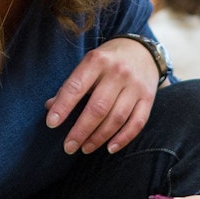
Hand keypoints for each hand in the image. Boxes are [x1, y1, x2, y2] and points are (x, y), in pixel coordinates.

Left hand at [45, 37, 158, 153]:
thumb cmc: (107, 61)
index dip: (63, 106)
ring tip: (85, 148)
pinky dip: (123, 138)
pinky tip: (110, 148)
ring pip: (116, 118)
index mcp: (97, 61)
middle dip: (81, 131)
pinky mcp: (149, 97)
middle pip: (98, 108)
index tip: (51, 124)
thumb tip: (50, 107)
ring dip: (99, 137)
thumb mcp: (88, 64)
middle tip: (68, 146)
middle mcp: (118, 72)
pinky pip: (137, 123)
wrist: (142, 50)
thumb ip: (71, 85)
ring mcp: (136, 85)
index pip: (76, 87)